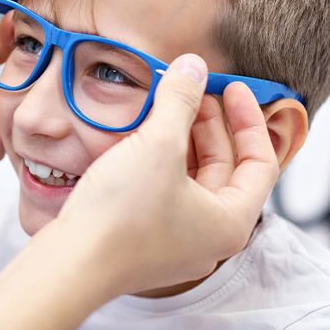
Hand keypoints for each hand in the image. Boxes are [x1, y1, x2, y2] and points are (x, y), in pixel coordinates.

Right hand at [56, 53, 278, 296]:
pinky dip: (161, 157)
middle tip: (191, 90)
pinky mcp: (145, 236)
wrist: (69, 263)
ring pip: (192, 177)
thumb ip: (180, 101)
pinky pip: (166, 188)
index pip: (260, 162)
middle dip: (210, 124)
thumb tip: (193, 66)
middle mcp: (208, 235)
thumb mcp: (158, 145)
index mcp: (230, 222)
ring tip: (166, 106)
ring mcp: (176, 239)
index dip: (248, 119)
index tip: (231, 88)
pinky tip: (142, 134)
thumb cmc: (121, 215)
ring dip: (183, 138)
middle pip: (224, 167)